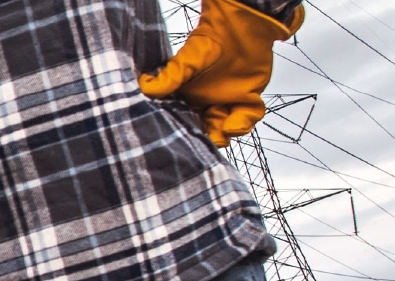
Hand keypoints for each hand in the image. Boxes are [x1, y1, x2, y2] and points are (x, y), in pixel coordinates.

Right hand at [139, 0, 303, 146]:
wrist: (240, 25)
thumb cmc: (210, 39)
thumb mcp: (187, 61)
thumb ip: (170, 77)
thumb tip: (145, 87)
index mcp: (190, 95)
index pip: (185, 118)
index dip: (184, 130)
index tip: (182, 137)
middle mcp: (208, 101)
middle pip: (206, 128)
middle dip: (205, 137)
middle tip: (203, 140)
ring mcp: (229, 100)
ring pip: (226, 126)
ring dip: (223, 133)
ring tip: (220, 133)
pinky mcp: (249, 97)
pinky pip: (248, 116)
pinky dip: (244, 123)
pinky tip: (235, 125)